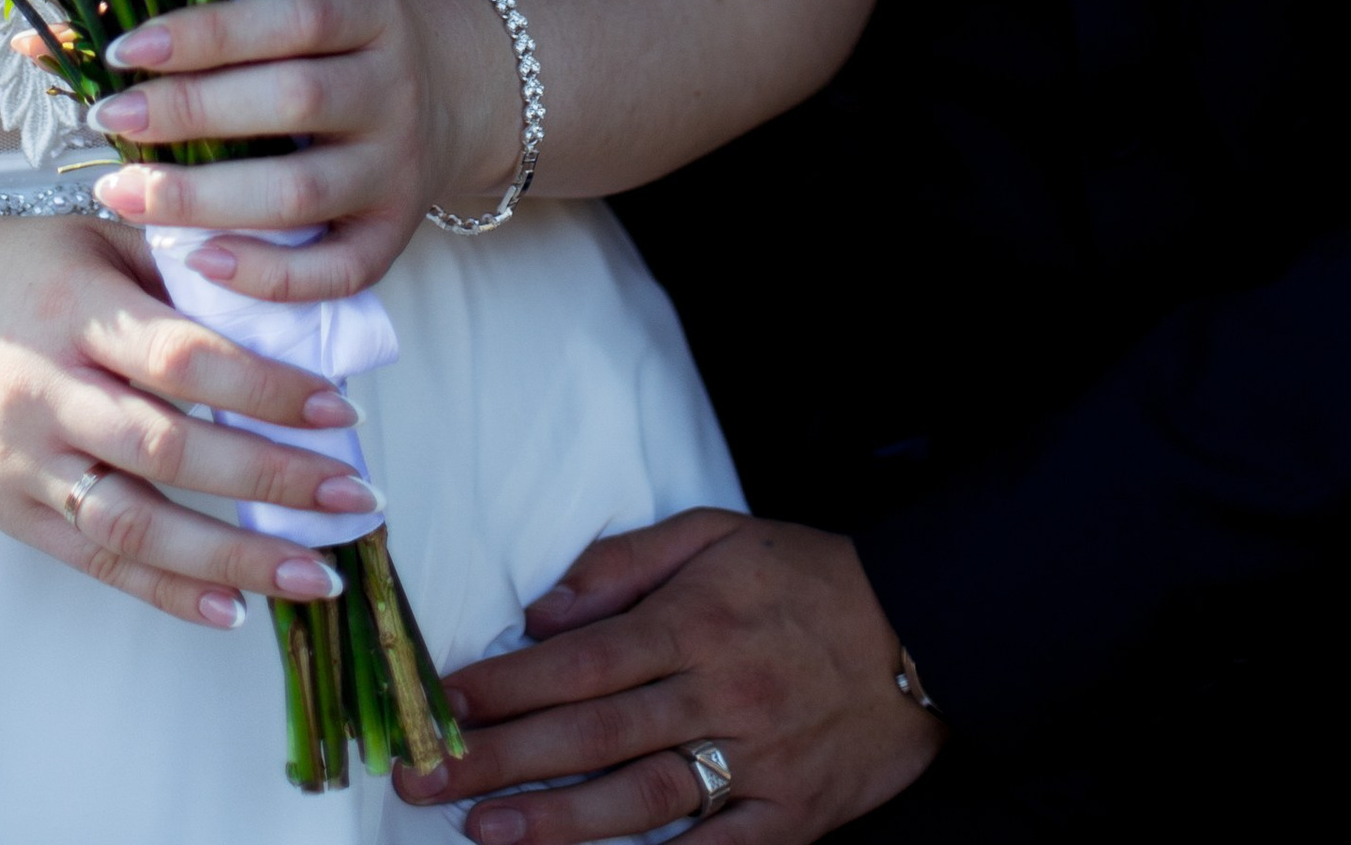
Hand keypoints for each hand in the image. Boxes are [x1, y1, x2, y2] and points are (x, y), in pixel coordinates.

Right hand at [0, 207, 383, 627]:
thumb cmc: (10, 267)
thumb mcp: (93, 239)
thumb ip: (178, 272)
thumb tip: (288, 309)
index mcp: (73, 309)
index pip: (184, 357)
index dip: (267, 387)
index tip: (343, 410)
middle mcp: (46, 392)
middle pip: (171, 448)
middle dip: (273, 478)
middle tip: (356, 497)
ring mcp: (26, 463)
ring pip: (137, 524)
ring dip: (234, 556)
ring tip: (316, 573)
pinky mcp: (13, 513)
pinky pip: (98, 563)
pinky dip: (168, 590)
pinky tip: (234, 607)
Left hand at [84, 0, 516, 299]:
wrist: (453, 88)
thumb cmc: (335, 41)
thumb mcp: (289, 5)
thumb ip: (187, 20)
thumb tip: (41, 36)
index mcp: (368, 11)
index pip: (289, 19)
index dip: (207, 34)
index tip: (125, 49)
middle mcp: (392, 88)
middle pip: (292, 104)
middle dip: (191, 115)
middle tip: (108, 121)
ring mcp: (398, 168)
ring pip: (301, 194)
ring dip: (204, 200)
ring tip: (122, 193)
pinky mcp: (395, 238)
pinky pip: (333, 272)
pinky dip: (264, 275)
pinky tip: (197, 262)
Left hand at [397, 509, 943, 842]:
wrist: (922, 629)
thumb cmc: (806, 577)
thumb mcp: (715, 534)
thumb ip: (624, 566)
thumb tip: (543, 611)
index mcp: (693, 621)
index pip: (577, 661)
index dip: (504, 685)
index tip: (443, 702)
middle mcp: (717, 692)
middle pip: (592, 734)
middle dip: (501, 758)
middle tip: (428, 777)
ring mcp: (755, 760)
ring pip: (641, 798)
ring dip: (556, 821)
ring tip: (486, 832)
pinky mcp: (791, 816)